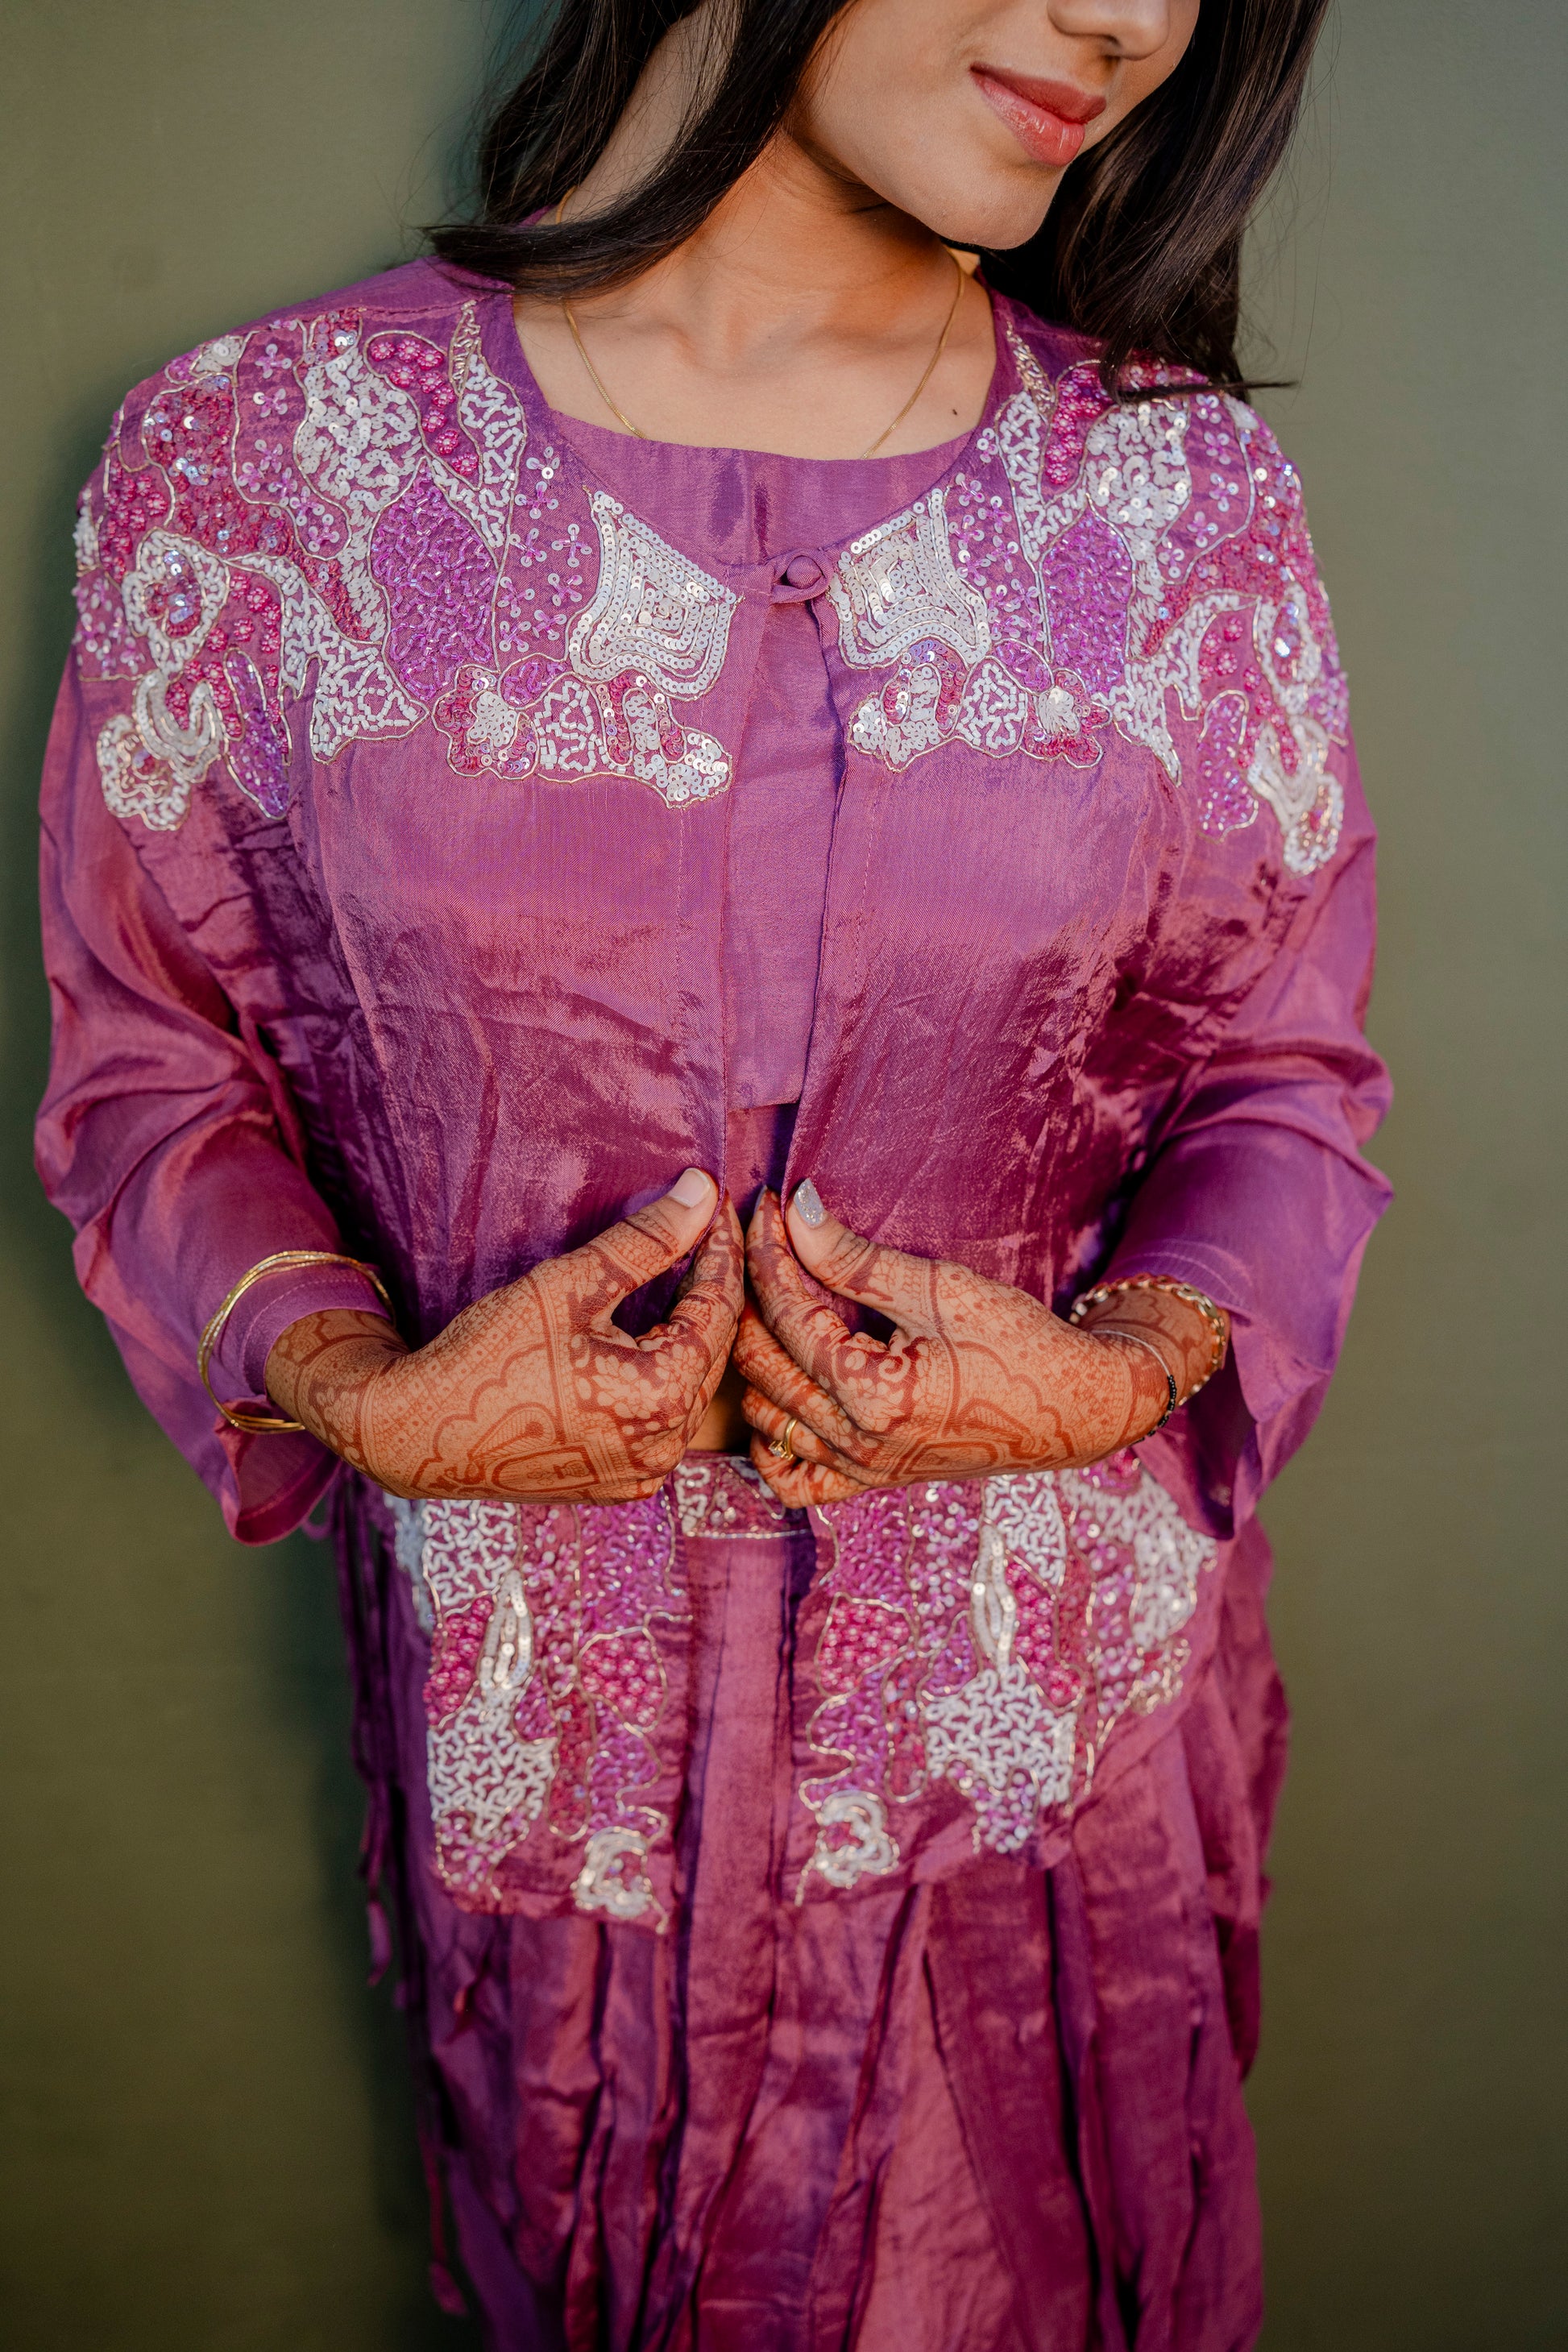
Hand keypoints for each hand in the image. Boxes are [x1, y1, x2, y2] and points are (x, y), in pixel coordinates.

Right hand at [264, 1170, 742, 1503]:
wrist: (421, 1433)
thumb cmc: (488, 1356)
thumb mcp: (572, 1284)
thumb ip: (646, 1239)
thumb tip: (702, 1193)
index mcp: (664, 1393)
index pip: (718, 1305)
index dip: (720, 1248)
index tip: (718, 1203)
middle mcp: (667, 1445)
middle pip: (712, 1348)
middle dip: (709, 1287)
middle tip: (704, 1232)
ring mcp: (645, 1472)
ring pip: (691, 1387)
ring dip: (689, 1333)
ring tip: (680, 1277)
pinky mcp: (621, 1483)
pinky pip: (664, 1422)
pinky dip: (664, 1377)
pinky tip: (648, 1338)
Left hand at [734, 1185, 1193, 1506]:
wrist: (1073, 1408)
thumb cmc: (1018, 1343)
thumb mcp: (936, 1287)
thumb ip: (854, 1256)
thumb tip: (794, 1210)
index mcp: (872, 1393)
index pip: (789, 1314)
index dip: (769, 1253)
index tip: (764, 1208)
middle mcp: (856, 1443)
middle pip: (761, 1364)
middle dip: (747, 1296)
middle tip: (756, 1246)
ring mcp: (860, 1470)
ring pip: (763, 1419)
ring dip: (751, 1361)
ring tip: (763, 1306)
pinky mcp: (871, 1482)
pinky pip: (794, 1480)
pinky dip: (771, 1443)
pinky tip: (780, 1396)